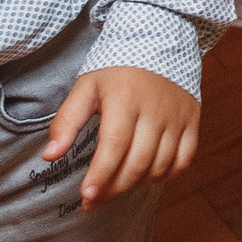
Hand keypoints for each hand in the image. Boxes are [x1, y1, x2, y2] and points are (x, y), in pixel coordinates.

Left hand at [44, 66, 198, 210]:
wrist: (159, 42)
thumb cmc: (117, 69)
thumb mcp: (86, 88)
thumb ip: (66, 122)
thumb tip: (50, 157)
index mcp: (125, 99)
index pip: (114, 146)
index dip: (101, 175)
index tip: (87, 195)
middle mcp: (155, 110)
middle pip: (138, 162)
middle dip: (114, 187)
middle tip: (95, 199)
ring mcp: (177, 116)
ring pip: (161, 165)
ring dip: (137, 185)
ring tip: (117, 188)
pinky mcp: (192, 120)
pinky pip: (184, 159)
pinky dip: (166, 175)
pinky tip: (147, 177)